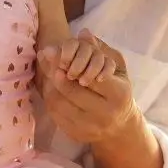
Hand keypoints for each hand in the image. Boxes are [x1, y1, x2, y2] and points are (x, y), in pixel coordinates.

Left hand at [38, 29, 136, 143]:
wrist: (120, 128)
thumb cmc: (118, 91)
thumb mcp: (117, 69)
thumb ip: (100, 50)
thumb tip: (83, 32)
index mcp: (119, 94)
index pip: (92, 77)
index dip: (73, 64)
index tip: (58, 53)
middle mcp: (106, 114)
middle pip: (73, 91)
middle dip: (57, 73)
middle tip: (47, 59)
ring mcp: (90, 127)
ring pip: (60, 104)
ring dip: (50, 86)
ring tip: (49, 73)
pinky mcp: (77, 135)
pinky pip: (56, 116)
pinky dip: (50, 100)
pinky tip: (50, 89)